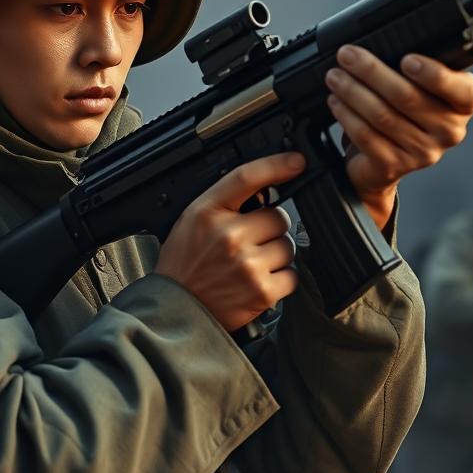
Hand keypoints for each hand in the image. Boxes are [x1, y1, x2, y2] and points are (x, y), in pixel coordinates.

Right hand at [154, 153, 303, 332]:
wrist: (175, 311)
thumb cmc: (183, 266)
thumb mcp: (192, 221)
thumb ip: (224, 203)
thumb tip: (264, 190)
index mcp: (208, 212)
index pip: (247, 177)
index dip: (276, 164)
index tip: (296, 161)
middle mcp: (229, 235)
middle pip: (278, 217)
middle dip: (270, 229)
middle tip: (251, 242)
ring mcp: (248, 264)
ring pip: (287, 246)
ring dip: (276, 255)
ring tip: (251, 265)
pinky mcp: (262, 290)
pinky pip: (291, 275)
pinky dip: (280, 280)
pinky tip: (257, 282)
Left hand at [324, 46, 472, 226]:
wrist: (384, 161)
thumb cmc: (404, 114)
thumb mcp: (419, 88)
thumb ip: (414, 68)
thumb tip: (379, 42)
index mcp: (463, 105)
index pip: (462, 90)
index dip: (434, 74)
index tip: (407, 59)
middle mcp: (449, 131)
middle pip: (407, 97)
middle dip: (371, 71)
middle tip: (347, 55)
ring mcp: (422, 152)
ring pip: (382, 116)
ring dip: (353, 91)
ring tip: (335, 76)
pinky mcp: (394, 165)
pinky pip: (366, 136)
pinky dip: (347, 115)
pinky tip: (336, 102)